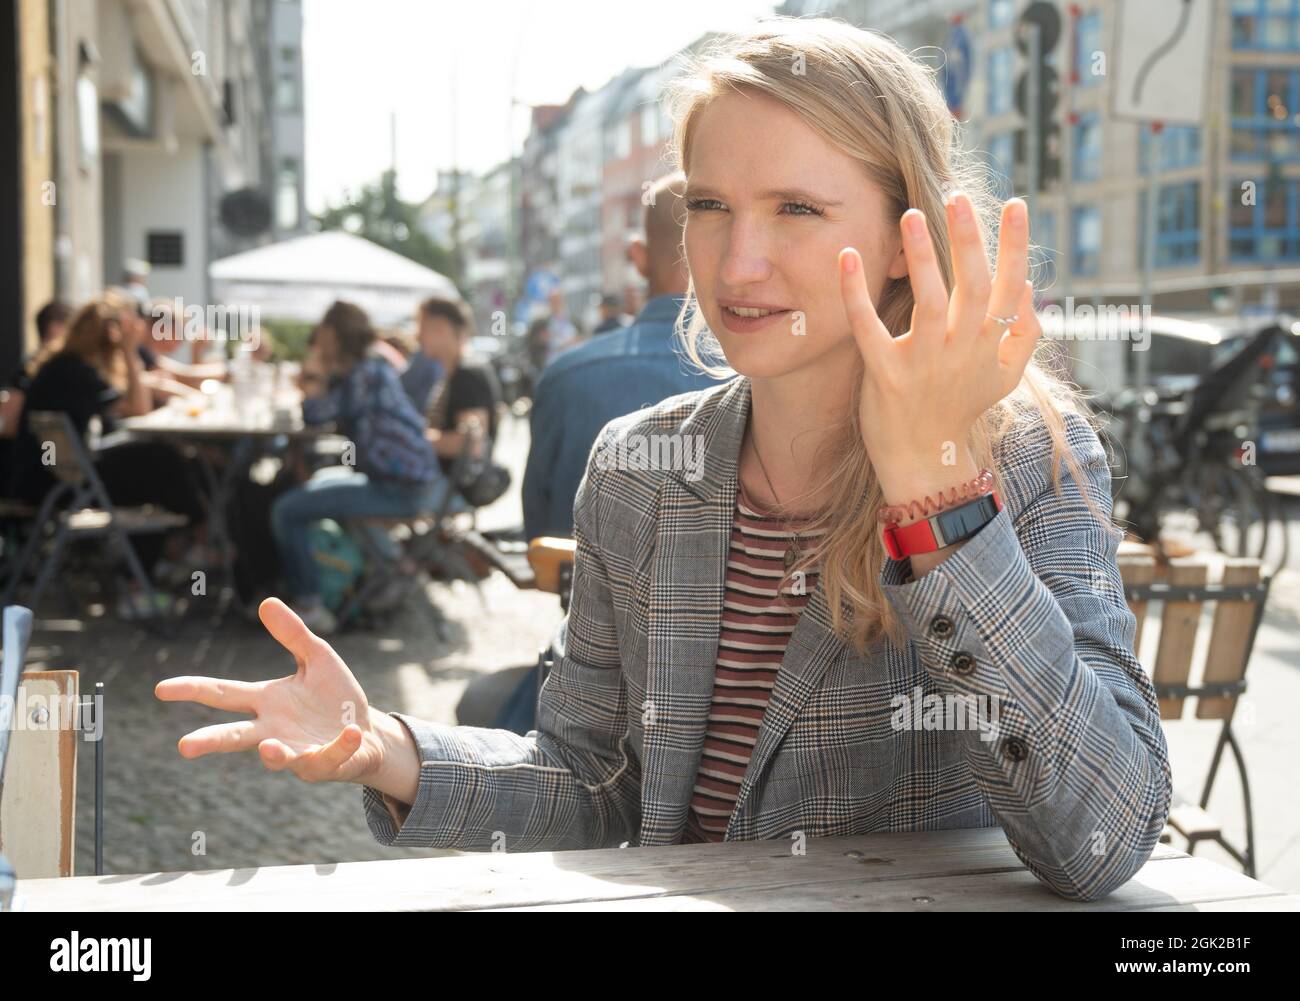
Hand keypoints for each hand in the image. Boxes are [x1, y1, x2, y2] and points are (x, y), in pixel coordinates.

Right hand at [156, 598, 394, 785]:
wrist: (368, 734)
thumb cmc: (334, 697)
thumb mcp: (317, 657)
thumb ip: (293, 634)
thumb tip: (265, 602)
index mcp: (267, 702)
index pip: (224, 693)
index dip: (193, 689)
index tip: (161, 688)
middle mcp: (273, 730)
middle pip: (236, 736)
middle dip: (211, 741)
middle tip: (184, 747)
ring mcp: (296, 751)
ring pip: (277, 757)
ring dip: (273, 753)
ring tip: (269, 747)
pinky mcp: (324, 763)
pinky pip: (328, 757)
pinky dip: (340, 746)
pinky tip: (352, 732)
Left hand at [839, 193, 1041, 504]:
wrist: (926, 460)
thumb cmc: (961, 409)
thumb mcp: (1005, 378)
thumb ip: (1023, 335)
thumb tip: (1030, 290)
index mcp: (990, 344)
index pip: (1011, 286)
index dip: (1015, 245)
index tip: (1016, 204)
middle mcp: (961, 350)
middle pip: (973, 287)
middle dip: (969, 241)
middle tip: (958, 198)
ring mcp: (923, 362)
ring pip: (927, 302)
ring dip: (921, 257)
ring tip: (910, 216)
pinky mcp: (885, 374)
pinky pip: (869, 328)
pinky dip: (856, 294)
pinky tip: (848, 257)